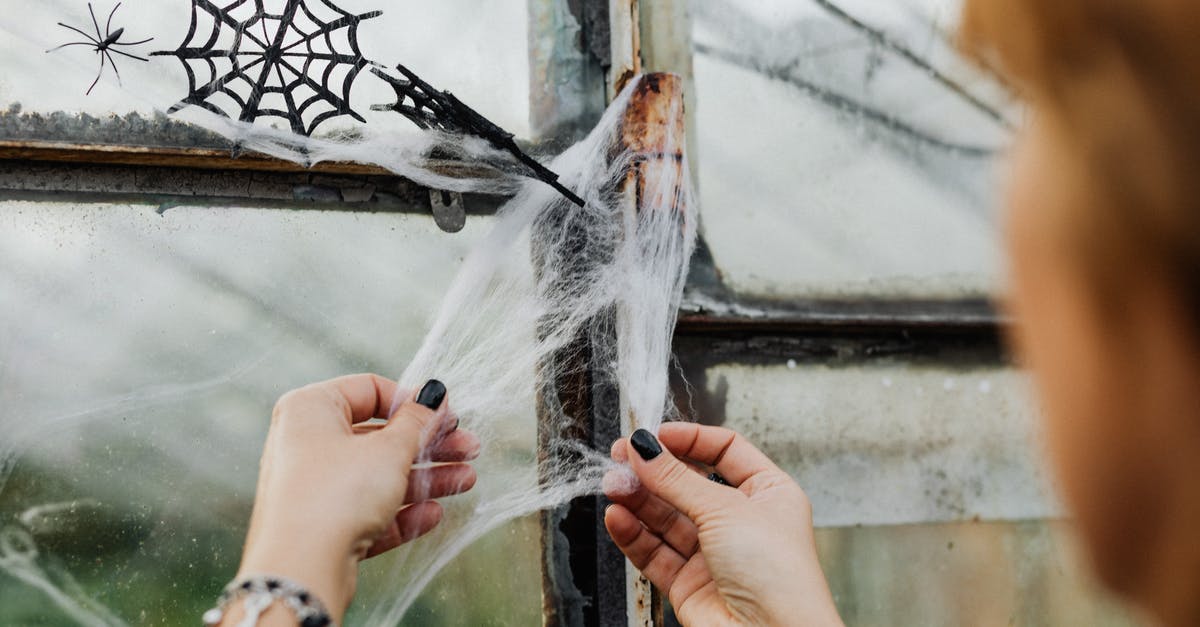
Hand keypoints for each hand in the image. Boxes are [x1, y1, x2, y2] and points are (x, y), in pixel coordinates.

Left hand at [236, 374, 479, 622]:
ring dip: (425, 479)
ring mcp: (313, 488)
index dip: (413, 401)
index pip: (369, 390)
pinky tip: (434, 514)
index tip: (447, 414)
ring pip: (378, 477)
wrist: (301, 569)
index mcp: (310, 409)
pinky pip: (368, 512)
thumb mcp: (389, 449)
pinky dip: (402, 512)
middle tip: (468, 448)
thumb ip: (417, 422)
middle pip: (379, 437)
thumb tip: (432, 397)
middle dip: (429, 445)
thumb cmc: (337, 494)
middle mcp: (306, 444)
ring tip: (466, 481)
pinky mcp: (322, 527)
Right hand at [604, 424, 841, 626]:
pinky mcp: (689, 584)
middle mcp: (741, 522)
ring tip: (613, 485)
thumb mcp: (726, 509)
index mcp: (768, 493)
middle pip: (687, 483)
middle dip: (654, 471)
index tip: (654, 433)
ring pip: (666, 518)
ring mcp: (713, 554)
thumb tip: (645, 447)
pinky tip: (618, 516)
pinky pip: (655, 551)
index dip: (688, 439)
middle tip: (620, 457)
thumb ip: (677, 478)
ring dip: (638, 500)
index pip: (724, 450)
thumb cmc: (778, 577)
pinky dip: (634, 533)